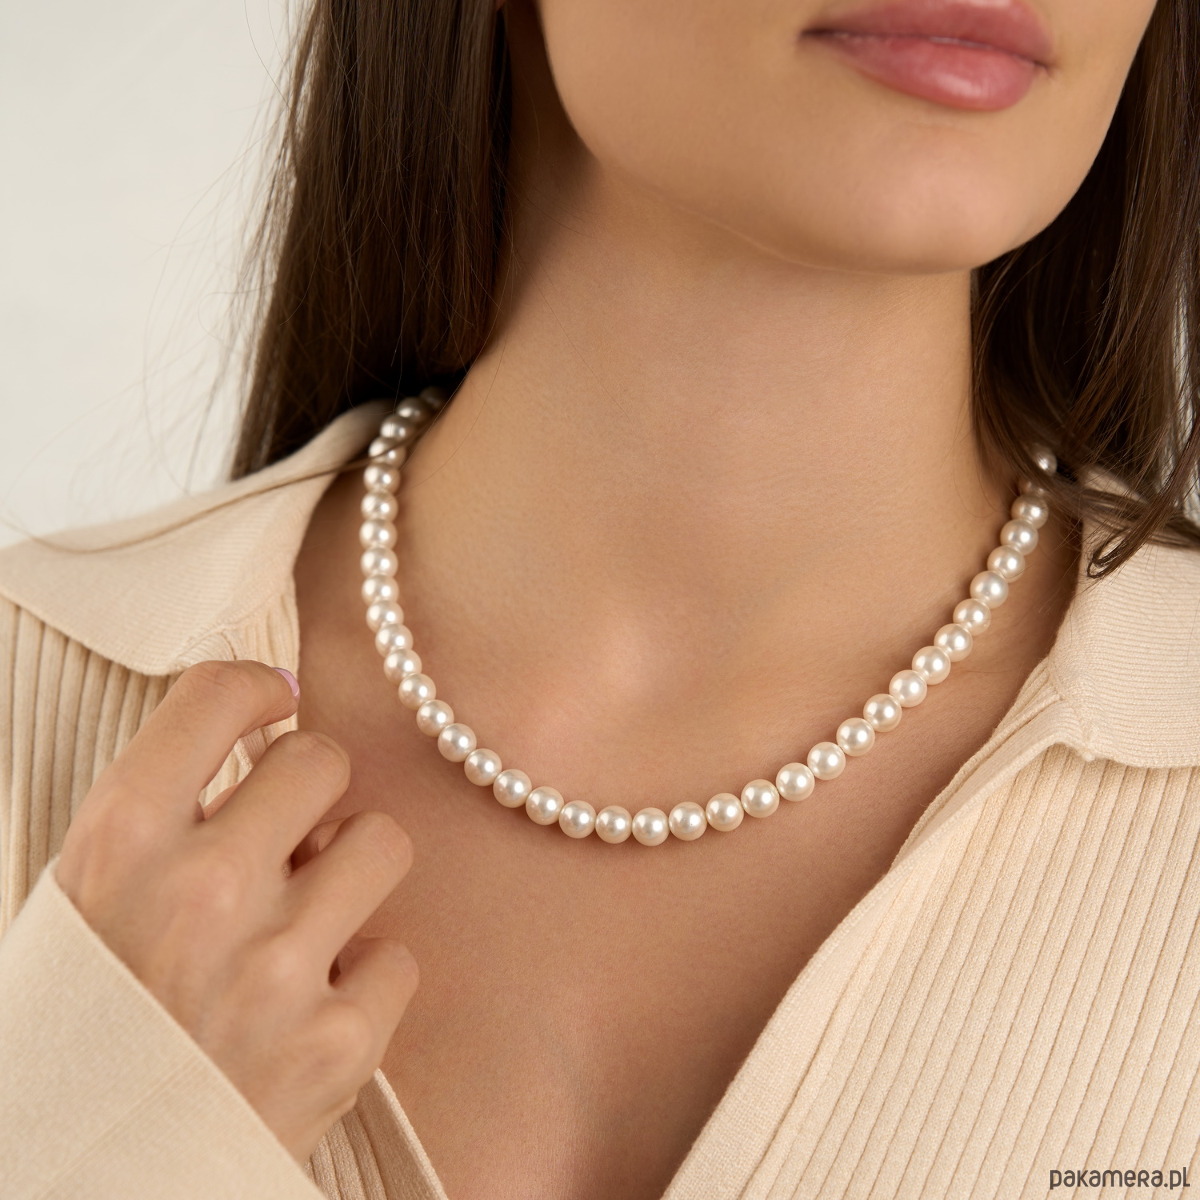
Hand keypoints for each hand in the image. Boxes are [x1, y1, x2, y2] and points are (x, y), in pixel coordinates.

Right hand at [54, 659, 418, 1162]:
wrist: (80, 1182)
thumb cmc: (81, 1032)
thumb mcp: (86, 903)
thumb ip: (168, 822)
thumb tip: (267, 755)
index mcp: (119, 846)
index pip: (215, 699)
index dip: (255, 690)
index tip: (271, 703)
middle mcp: (202, 893)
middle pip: (321, 760)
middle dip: (307, 792)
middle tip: (283, 836)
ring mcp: (277, 969)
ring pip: (381, 841)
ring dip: (348, 873)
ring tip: (302, 920)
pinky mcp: (337, 1045)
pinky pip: (399, 955)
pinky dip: (364, 978)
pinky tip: (312, 1008)